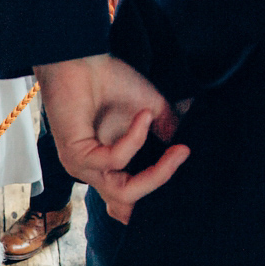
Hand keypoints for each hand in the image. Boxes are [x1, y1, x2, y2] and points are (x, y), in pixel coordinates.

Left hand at [34, 54, 188, 223]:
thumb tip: (189, 153)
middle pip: (129, 206)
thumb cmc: (109, 83)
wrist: (81, 59)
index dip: (157, 200)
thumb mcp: (151, 112)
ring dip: (157, 172)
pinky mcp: (75, 156)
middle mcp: (95, 173)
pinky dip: (135, 139)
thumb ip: (168, 134)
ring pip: (123, 193)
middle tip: (183, 155)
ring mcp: (82, 168)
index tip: (183, 166)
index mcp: (111, 168)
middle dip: (162, 185)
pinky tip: (144, 116)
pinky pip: (113, 161)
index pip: (129, 206)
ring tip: (178, 148)